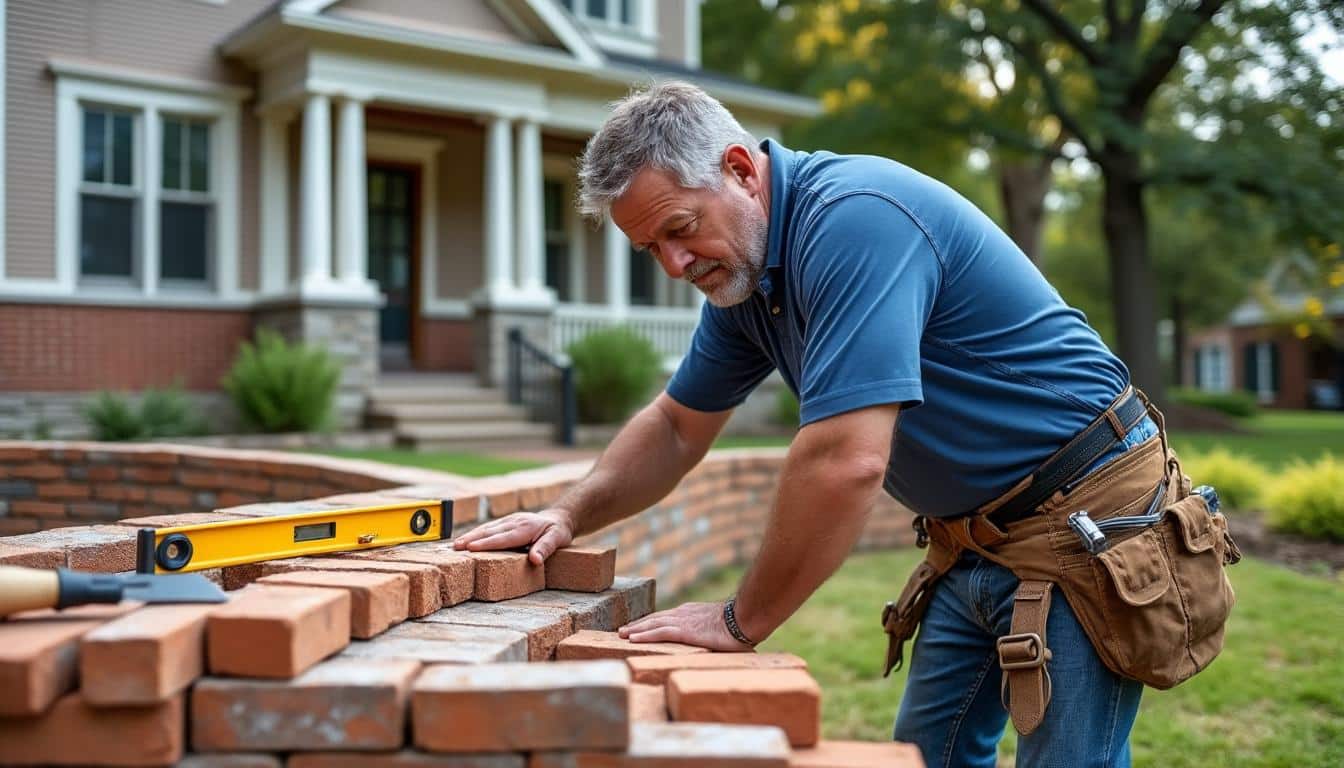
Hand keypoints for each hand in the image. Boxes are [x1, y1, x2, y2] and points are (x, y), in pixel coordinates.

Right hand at [452, 509, 574, 565]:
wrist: (559, 519)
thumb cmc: (558, 532)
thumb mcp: (558, 540)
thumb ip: (546, 549)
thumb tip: (534, 560)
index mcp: (524, 528)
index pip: (502, 538)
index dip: (486, 543)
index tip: (470, 548)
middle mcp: (514, 522)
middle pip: (489, 531)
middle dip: (471, 539)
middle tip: (455, 548)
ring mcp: (508, 521)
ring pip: (486, 528)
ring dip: (470, 536)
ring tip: (455, 545)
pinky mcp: (506, 522)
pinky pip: (489, 528)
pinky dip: (476, 533)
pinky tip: (466, 540)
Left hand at [618, 601, 754, 650]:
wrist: (745, 619)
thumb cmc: (741, 626)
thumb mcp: (722, 629)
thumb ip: (717, 635)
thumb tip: (727, 646)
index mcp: (691, 613)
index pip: (666, 617)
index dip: (650, 622)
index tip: (639, 627)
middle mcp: (683, 614)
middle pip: (655, 618)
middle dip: (638, 624)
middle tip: (622, 630)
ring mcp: (683, 621)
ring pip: (653, 624)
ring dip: (635, 629)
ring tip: (621, 634)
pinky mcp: (684, 631)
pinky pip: (659, 633)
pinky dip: (644, 635)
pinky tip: (632, 639)